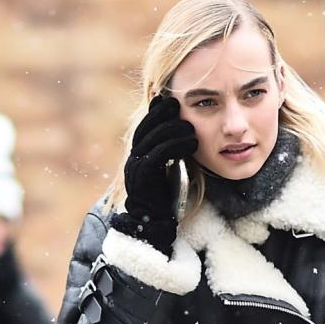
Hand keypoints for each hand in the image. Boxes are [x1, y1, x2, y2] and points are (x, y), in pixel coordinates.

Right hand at [114, 94, 197, 254]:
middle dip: (162, 113)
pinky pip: (159, 153)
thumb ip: (168, 154)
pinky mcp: (143, 176)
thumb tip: (180, 133)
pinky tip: (191, 143)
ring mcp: (135, 166)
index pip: (145, 126)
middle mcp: (133, 158)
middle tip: (178, 104)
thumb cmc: (163, 199)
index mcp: (137, 155)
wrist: (153, 224)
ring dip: (174, 129)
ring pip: (154, 138)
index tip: (169, 99)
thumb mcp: (166, 172)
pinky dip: (176, 145)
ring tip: (191, 128)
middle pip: (147, 127)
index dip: (155, 111)